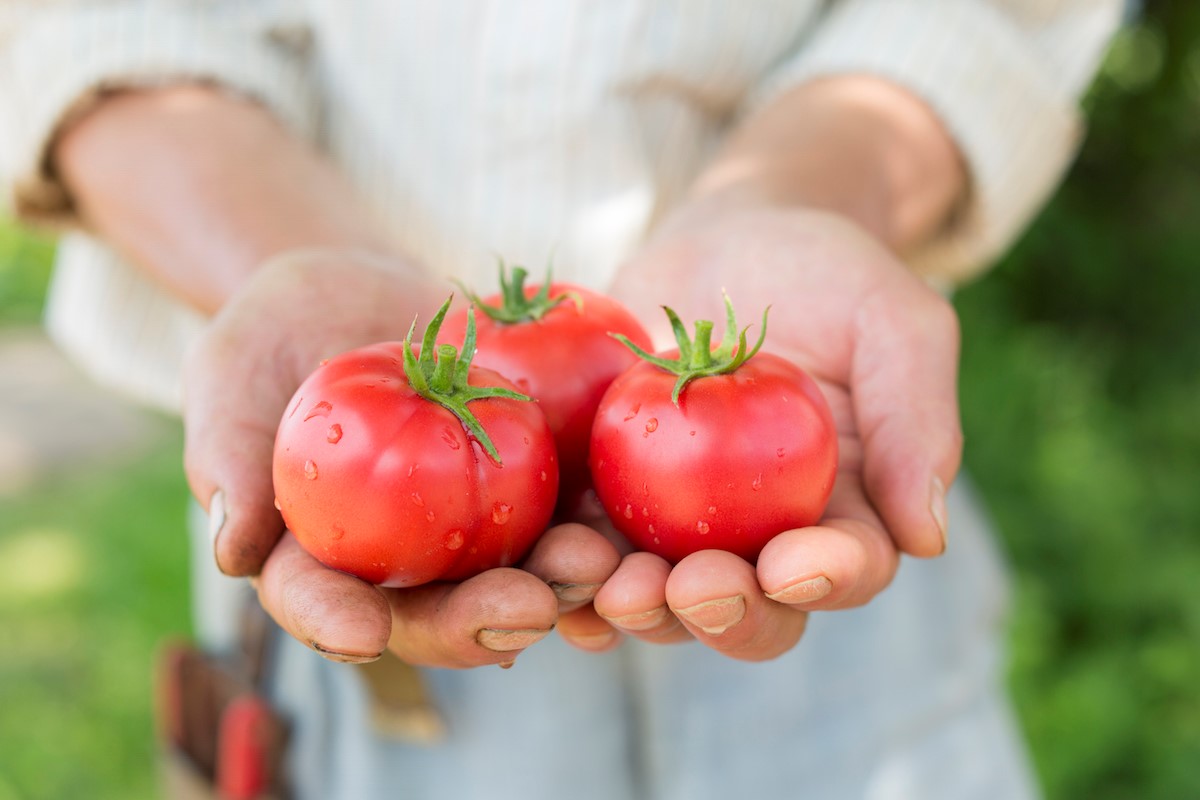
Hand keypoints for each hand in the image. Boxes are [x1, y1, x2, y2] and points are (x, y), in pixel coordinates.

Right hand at [183, 250, 620, 666]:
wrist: (357, 290)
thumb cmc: (274, 333)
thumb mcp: (231, 373)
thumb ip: (226, 451)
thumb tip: (232, 549)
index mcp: (317, 557)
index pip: (319, 602)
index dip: (337, 623)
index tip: (362, 631)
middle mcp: (399, 564)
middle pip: (436, 614)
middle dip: (480, 621)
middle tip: (525, 610)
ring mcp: (469, 531)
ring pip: (514, 579)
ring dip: (560, 587)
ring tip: (596, 569)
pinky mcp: (526, 487)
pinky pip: (565, 515)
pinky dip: (597, 525)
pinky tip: (628, 526)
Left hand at [585, 202, 961, 660]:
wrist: (726, 238)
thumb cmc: (827, 274)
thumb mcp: (893, 322)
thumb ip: (916, 419)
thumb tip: (925, 536)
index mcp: (844, 513)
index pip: (845, 570)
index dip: (826, 580)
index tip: (796, 564)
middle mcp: (760, 540)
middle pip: (748, 611)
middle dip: (722, 612)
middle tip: (691, 584)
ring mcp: (679, 525)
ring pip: (659, 598)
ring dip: (634, 607)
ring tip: (608, 584)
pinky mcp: (608, 495)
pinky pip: (587, 546)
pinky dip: (566, 569)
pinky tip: (549, 565)